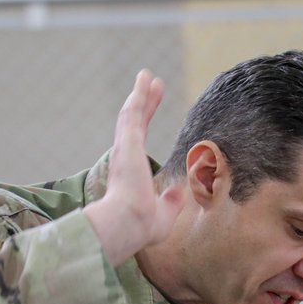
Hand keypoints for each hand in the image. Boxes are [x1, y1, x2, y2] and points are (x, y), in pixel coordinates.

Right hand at [84, 69, 184, 264]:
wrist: (128, 226)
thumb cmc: (142, 227)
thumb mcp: (163, 215)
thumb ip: (169, 202)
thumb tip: (178, 192)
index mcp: (130, 173)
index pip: (139, 139)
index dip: (146, 120)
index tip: (152, 105)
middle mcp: (124, 158)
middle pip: (135, 122)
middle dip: (144, 103)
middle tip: (152, 85)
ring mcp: (124, 148)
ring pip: (132, 114)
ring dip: (140, 94)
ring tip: (148, 76)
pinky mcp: (128, 142)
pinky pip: (134, 112)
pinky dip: (139, 94)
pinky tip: (146, 79)